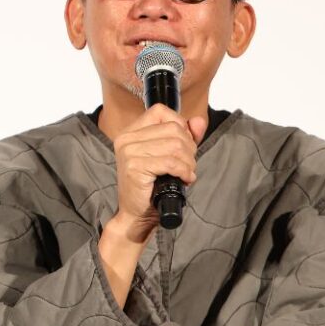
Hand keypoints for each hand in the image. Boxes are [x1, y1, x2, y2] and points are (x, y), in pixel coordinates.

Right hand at [109, 104, 206, 243]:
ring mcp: (128, 152)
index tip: (182, 145)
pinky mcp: (134, 167)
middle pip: (173, 129)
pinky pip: (171, 162)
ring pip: (175, 145)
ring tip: (185, 173)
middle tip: (186, 164)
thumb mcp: (170, 155)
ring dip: (188, 162)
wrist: (137, 213)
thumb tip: (198, 121)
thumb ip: (185, 135)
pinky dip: (184, 171)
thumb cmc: (151, 186)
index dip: (179, 125)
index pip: (161, 112)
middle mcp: (126, 139)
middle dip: (189, 148)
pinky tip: (183, 179)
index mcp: (130, 132)